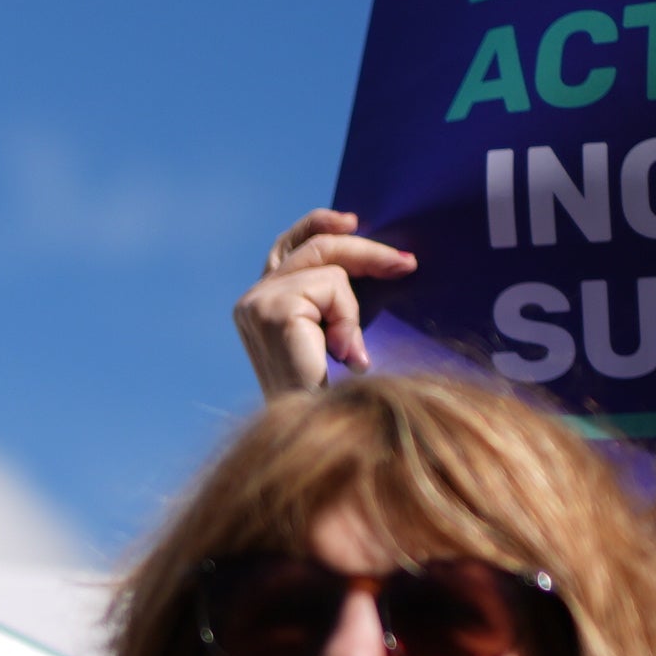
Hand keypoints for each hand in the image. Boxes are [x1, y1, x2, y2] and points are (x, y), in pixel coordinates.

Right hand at [234, 208, 418, 399]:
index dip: (319, 225)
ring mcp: (256, 304)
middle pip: (313, 246)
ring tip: (348, 354)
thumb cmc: (330, 398)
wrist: (315, 434)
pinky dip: (347, 320)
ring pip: (329, 267)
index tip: (356, 221)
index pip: (287, 247)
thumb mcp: (333, 336)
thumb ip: (333, 301)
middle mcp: (249, 302)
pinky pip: (332, 288)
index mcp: (257, 307)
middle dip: (364, 251)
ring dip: (351, 310)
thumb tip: (374, 258)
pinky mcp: (273, 310)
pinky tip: (341, 355)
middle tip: (406, 265)